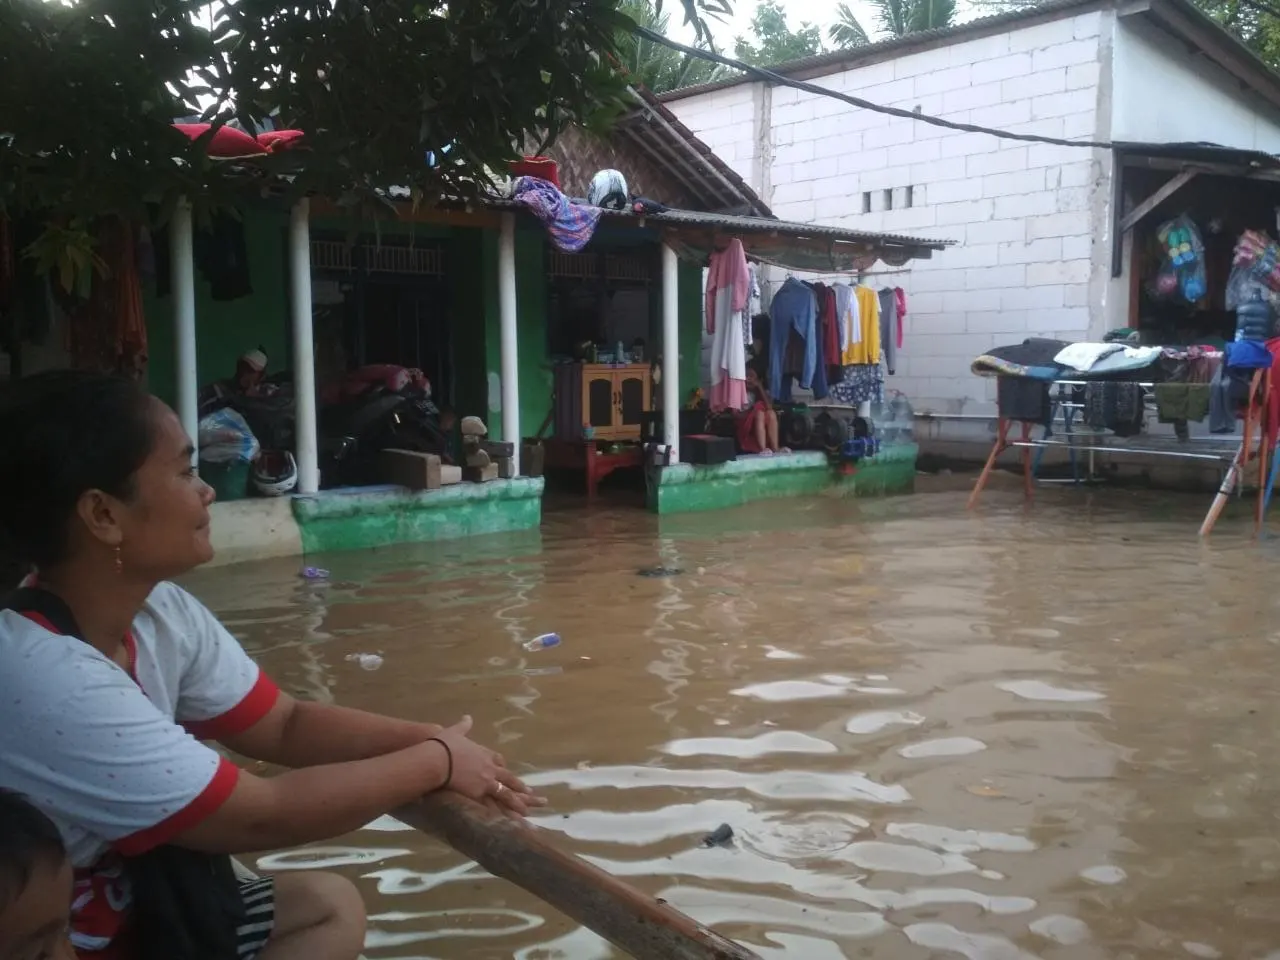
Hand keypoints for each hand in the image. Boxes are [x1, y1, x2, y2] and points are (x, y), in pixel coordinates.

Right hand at [428, 716, 546, 816]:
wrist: (438, 758)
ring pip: (506, 794)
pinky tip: (511, 821)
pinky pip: (494, 807)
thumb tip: (467, 716)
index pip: (498, 761)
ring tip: (527, 812)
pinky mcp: (478, 794)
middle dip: (520, 787)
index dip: (502, 767)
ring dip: (517, 803)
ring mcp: (486, 781)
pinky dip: (503, 814)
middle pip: (508, 778)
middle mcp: (488, 768)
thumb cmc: (444, 745)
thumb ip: (463, 726)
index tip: (506, 771)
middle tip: (531, 794)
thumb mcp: (455, 732)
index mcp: (483, 753)